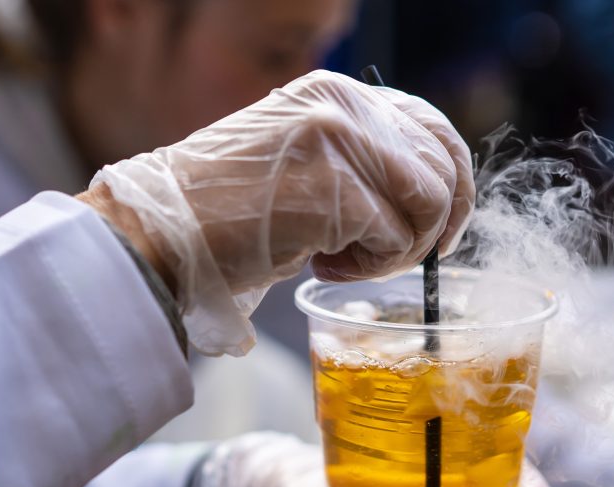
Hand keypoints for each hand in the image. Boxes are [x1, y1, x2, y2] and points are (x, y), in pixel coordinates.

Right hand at [87, 70, 473, 355]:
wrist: (162, 228)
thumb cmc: (224, 207)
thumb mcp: (298, 158)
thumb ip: (356, 159)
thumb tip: (423, 195)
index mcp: (336, 93)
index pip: (431, 125)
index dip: (450, 180)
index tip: (440, 226)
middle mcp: (346, 107)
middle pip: (443, 166)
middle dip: (439, 222)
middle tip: (410, 256)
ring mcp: (342, 144)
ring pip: (429, 205)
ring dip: (399, 251)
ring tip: (347, 261)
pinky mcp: (337, 191)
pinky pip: (396, 241)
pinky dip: (369, 267)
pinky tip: (324, 264)